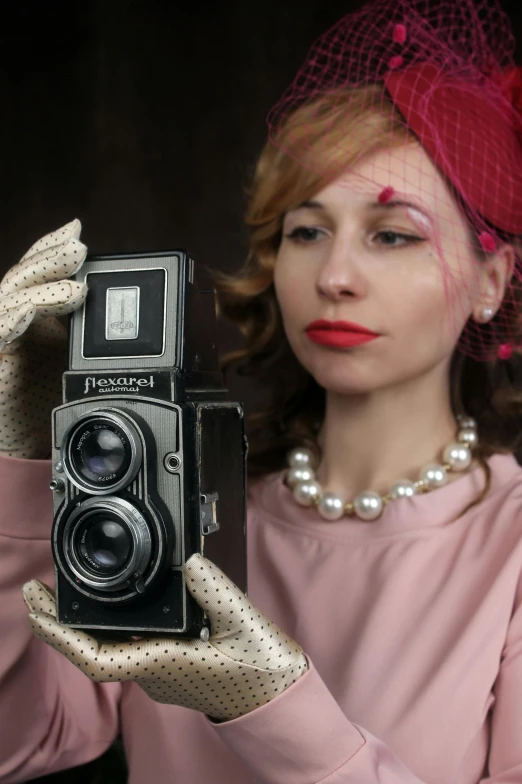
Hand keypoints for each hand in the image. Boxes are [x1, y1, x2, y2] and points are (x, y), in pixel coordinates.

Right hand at [0, 220, 86, 457]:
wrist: (22, 440)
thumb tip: (135, 319)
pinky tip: (26, 313)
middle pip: (24, 278)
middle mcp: (14, 321)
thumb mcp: (79, 364)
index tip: (76, 232)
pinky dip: (9, 322)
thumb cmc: (48, 399)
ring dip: (39, 286)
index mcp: (36, 316)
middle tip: (78, 244)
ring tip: (70, 277)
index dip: (53, 251)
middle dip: (50, 258)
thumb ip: (95, 340)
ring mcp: (1, 340)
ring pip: (9, 301)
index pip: (40, 273)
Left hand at [23, 554, 307, 721]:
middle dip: (59, 623)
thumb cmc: (264, 671)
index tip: (37, 605)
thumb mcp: (245, 622)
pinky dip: (111, 627)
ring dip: (83, 625)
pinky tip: (117, 608)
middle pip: (93, 651)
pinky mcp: (173, 668)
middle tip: (39, 590)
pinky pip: (130, 647)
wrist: (281, 702)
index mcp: (163, 664)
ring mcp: (162, 673)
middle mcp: (154, 673)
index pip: (94, 658)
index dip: (59, 634)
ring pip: (110, 649)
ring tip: (68, 594)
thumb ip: (215, 589)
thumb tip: (188, 560)